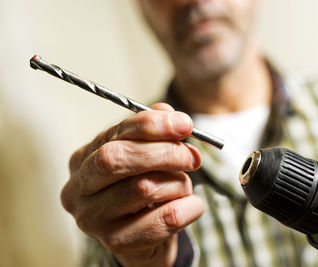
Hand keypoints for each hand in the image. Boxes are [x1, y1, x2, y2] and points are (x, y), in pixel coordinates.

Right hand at [61, 103, 203, 266]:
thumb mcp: (145, 156)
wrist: (143, 238)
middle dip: (164, 152)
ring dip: (179, 182)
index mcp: (82, 161)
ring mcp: (93, 220)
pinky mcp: (117, 243)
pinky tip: (192, 205)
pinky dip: (189, 207)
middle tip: (192, 156)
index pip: (114, 135)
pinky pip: (166, 218)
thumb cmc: (142, 190)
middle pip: (118, 159)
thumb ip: (154, 131)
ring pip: (145, 188)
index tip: (184, 124)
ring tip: (184, 185)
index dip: (152, 126)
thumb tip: (168, 113)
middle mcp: (78, 191)